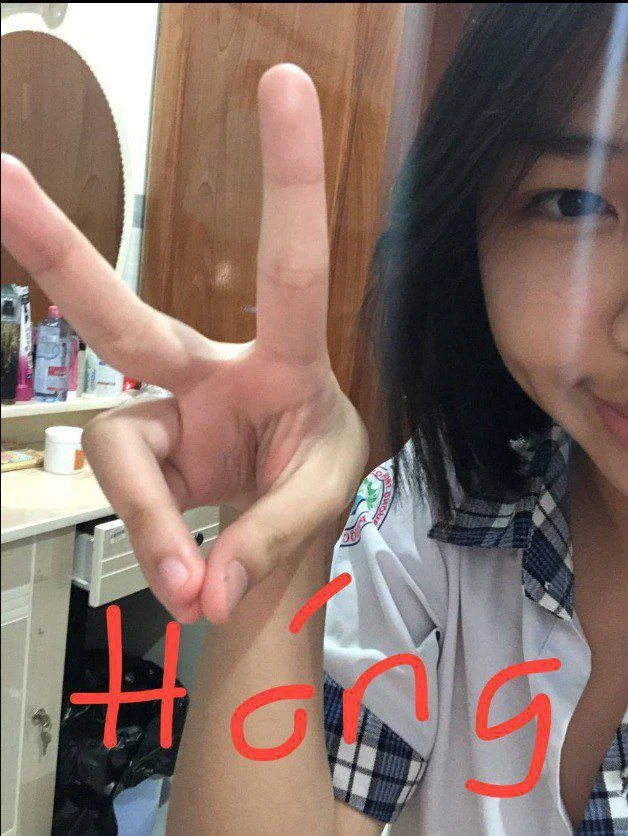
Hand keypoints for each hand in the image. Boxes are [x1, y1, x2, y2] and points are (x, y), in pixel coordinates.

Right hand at [1, 64, 368, 624]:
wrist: (285, 507)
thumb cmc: (314, 470)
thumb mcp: (323, 491)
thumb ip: (270, 536)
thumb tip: (204, 591)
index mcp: (285, 357)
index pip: (290, 265)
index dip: (287, 179)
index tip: (282, 83)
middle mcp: (206, 367)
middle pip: (121, 314)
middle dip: (57, 248)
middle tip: (0, 175)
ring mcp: (162, 408)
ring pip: (115, 446)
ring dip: (151, 517)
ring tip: (190, 580)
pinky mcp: (139, 447)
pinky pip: (123, 488)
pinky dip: (152, 535)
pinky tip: (184, 571)